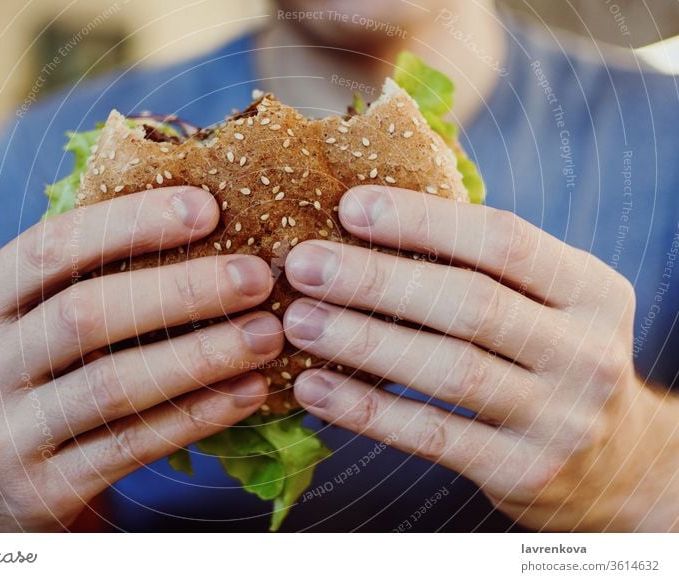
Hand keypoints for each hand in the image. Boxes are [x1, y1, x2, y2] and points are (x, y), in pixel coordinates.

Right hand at [0, 186, 282, 530]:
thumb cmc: (8, 381)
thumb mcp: (9, 323)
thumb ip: (68, 279)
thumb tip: (185, 216)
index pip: (50, 249)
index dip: (131, 223)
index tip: (206, 207)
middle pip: (87, 316)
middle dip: (182, 291)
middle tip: (255, 276)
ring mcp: (3, 437)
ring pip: (116, 386)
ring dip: (203, 355)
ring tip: (267, 334)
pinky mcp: (42, 491)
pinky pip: (134, 445)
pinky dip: (198, 414)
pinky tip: (246, 392)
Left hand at [283, 185, 678, 530]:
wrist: (622, 470)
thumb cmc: (556, 363)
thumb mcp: (552, 306)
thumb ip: (490, 271)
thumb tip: (374, 222)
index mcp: (593, 292)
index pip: (503, 241)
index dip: (423, 220)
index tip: (350, 206)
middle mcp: (586, 353)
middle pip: (469, 304)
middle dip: (376, 281)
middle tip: (304, 265)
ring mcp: (560, 419)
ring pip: (448, 370)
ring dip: (362, 342)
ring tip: (298, 322)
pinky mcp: (523, 472)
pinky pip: (431, 435)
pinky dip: (366, 410)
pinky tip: (314, 389)